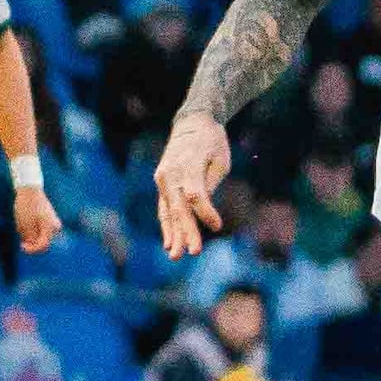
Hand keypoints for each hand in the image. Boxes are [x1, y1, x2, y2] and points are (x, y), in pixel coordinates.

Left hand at [7, 183, 62, 256]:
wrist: (29, 190)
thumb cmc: (26, 206)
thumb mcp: (23, 225)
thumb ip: (29, 237)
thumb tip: (32, 244)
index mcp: (49, 228)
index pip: (42, 246)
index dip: (31, 249)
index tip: (21, 246)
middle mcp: (55, 226)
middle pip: (43, 241)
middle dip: (31, 241)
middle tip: (20, 234)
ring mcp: (53, 223)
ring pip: (41, 236)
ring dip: (31, 234)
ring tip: (22, 223)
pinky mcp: (49, 219)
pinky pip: (41, 229)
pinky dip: (33, 229)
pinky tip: (26, 220)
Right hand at [151, 111, 231, 259]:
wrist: (191, 124)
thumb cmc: (212, 142)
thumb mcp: (219, 160)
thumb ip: (209, 183)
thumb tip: (204, 210)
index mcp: (189, 166)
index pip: (196, 194)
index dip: (205, 212)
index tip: (217, 226)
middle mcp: (171, 174)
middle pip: (179, 208)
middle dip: (187, 232)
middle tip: (194, 252)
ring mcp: (163, 180)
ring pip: (168, 211)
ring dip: (173, 235)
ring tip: (175, 256)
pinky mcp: (162, 184)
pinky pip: (164, 208)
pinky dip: (167, 226)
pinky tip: (169, 243)